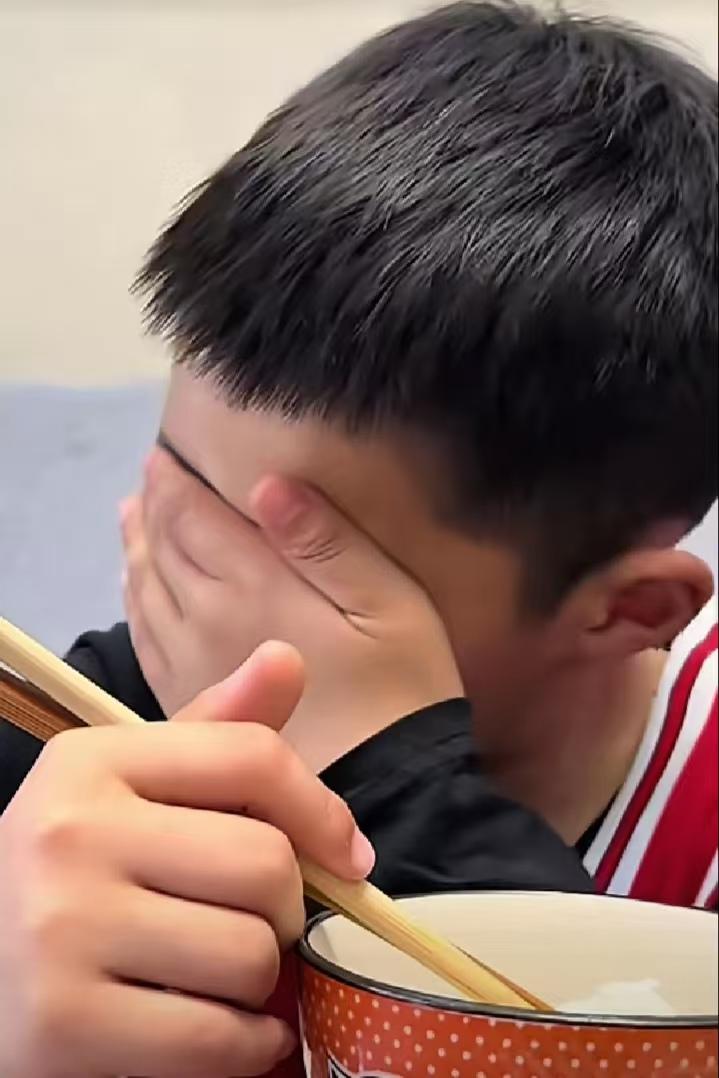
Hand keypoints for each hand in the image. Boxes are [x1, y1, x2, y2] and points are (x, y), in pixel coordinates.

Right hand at [0, 644, 373, 1077]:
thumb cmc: (77, 875)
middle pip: (265, 863)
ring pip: (250, 954)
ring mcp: (60, 930)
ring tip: (219, 975)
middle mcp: (69, 833)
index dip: (321, 810)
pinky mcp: (62, 1028)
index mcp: (91, 761)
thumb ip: (215, 731)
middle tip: (255, 923)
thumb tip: (287, 657)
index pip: (251, 757)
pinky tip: (222, 1031)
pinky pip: (218, 1040)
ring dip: (259, 980)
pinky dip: (244, 1045)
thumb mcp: (130, 788)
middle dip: (284, 907)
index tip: (347, 855)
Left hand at [122, 448, 462, 753]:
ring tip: (135, 517)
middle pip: (163, 549)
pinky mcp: (191, 699)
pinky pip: (146, 637)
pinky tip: (139, 588)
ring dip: (139, 548)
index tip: (163, 457)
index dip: (175, 484)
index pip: (193, 519)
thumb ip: (327, 542)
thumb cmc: (401, 689)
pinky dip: (136, 601)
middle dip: (154, 508)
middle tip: (150, 478)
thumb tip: (268, 484)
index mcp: (254, 586)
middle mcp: (207, 618)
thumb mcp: (390, 603)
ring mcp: (191, 664)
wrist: (383, 792)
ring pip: (147, 590)